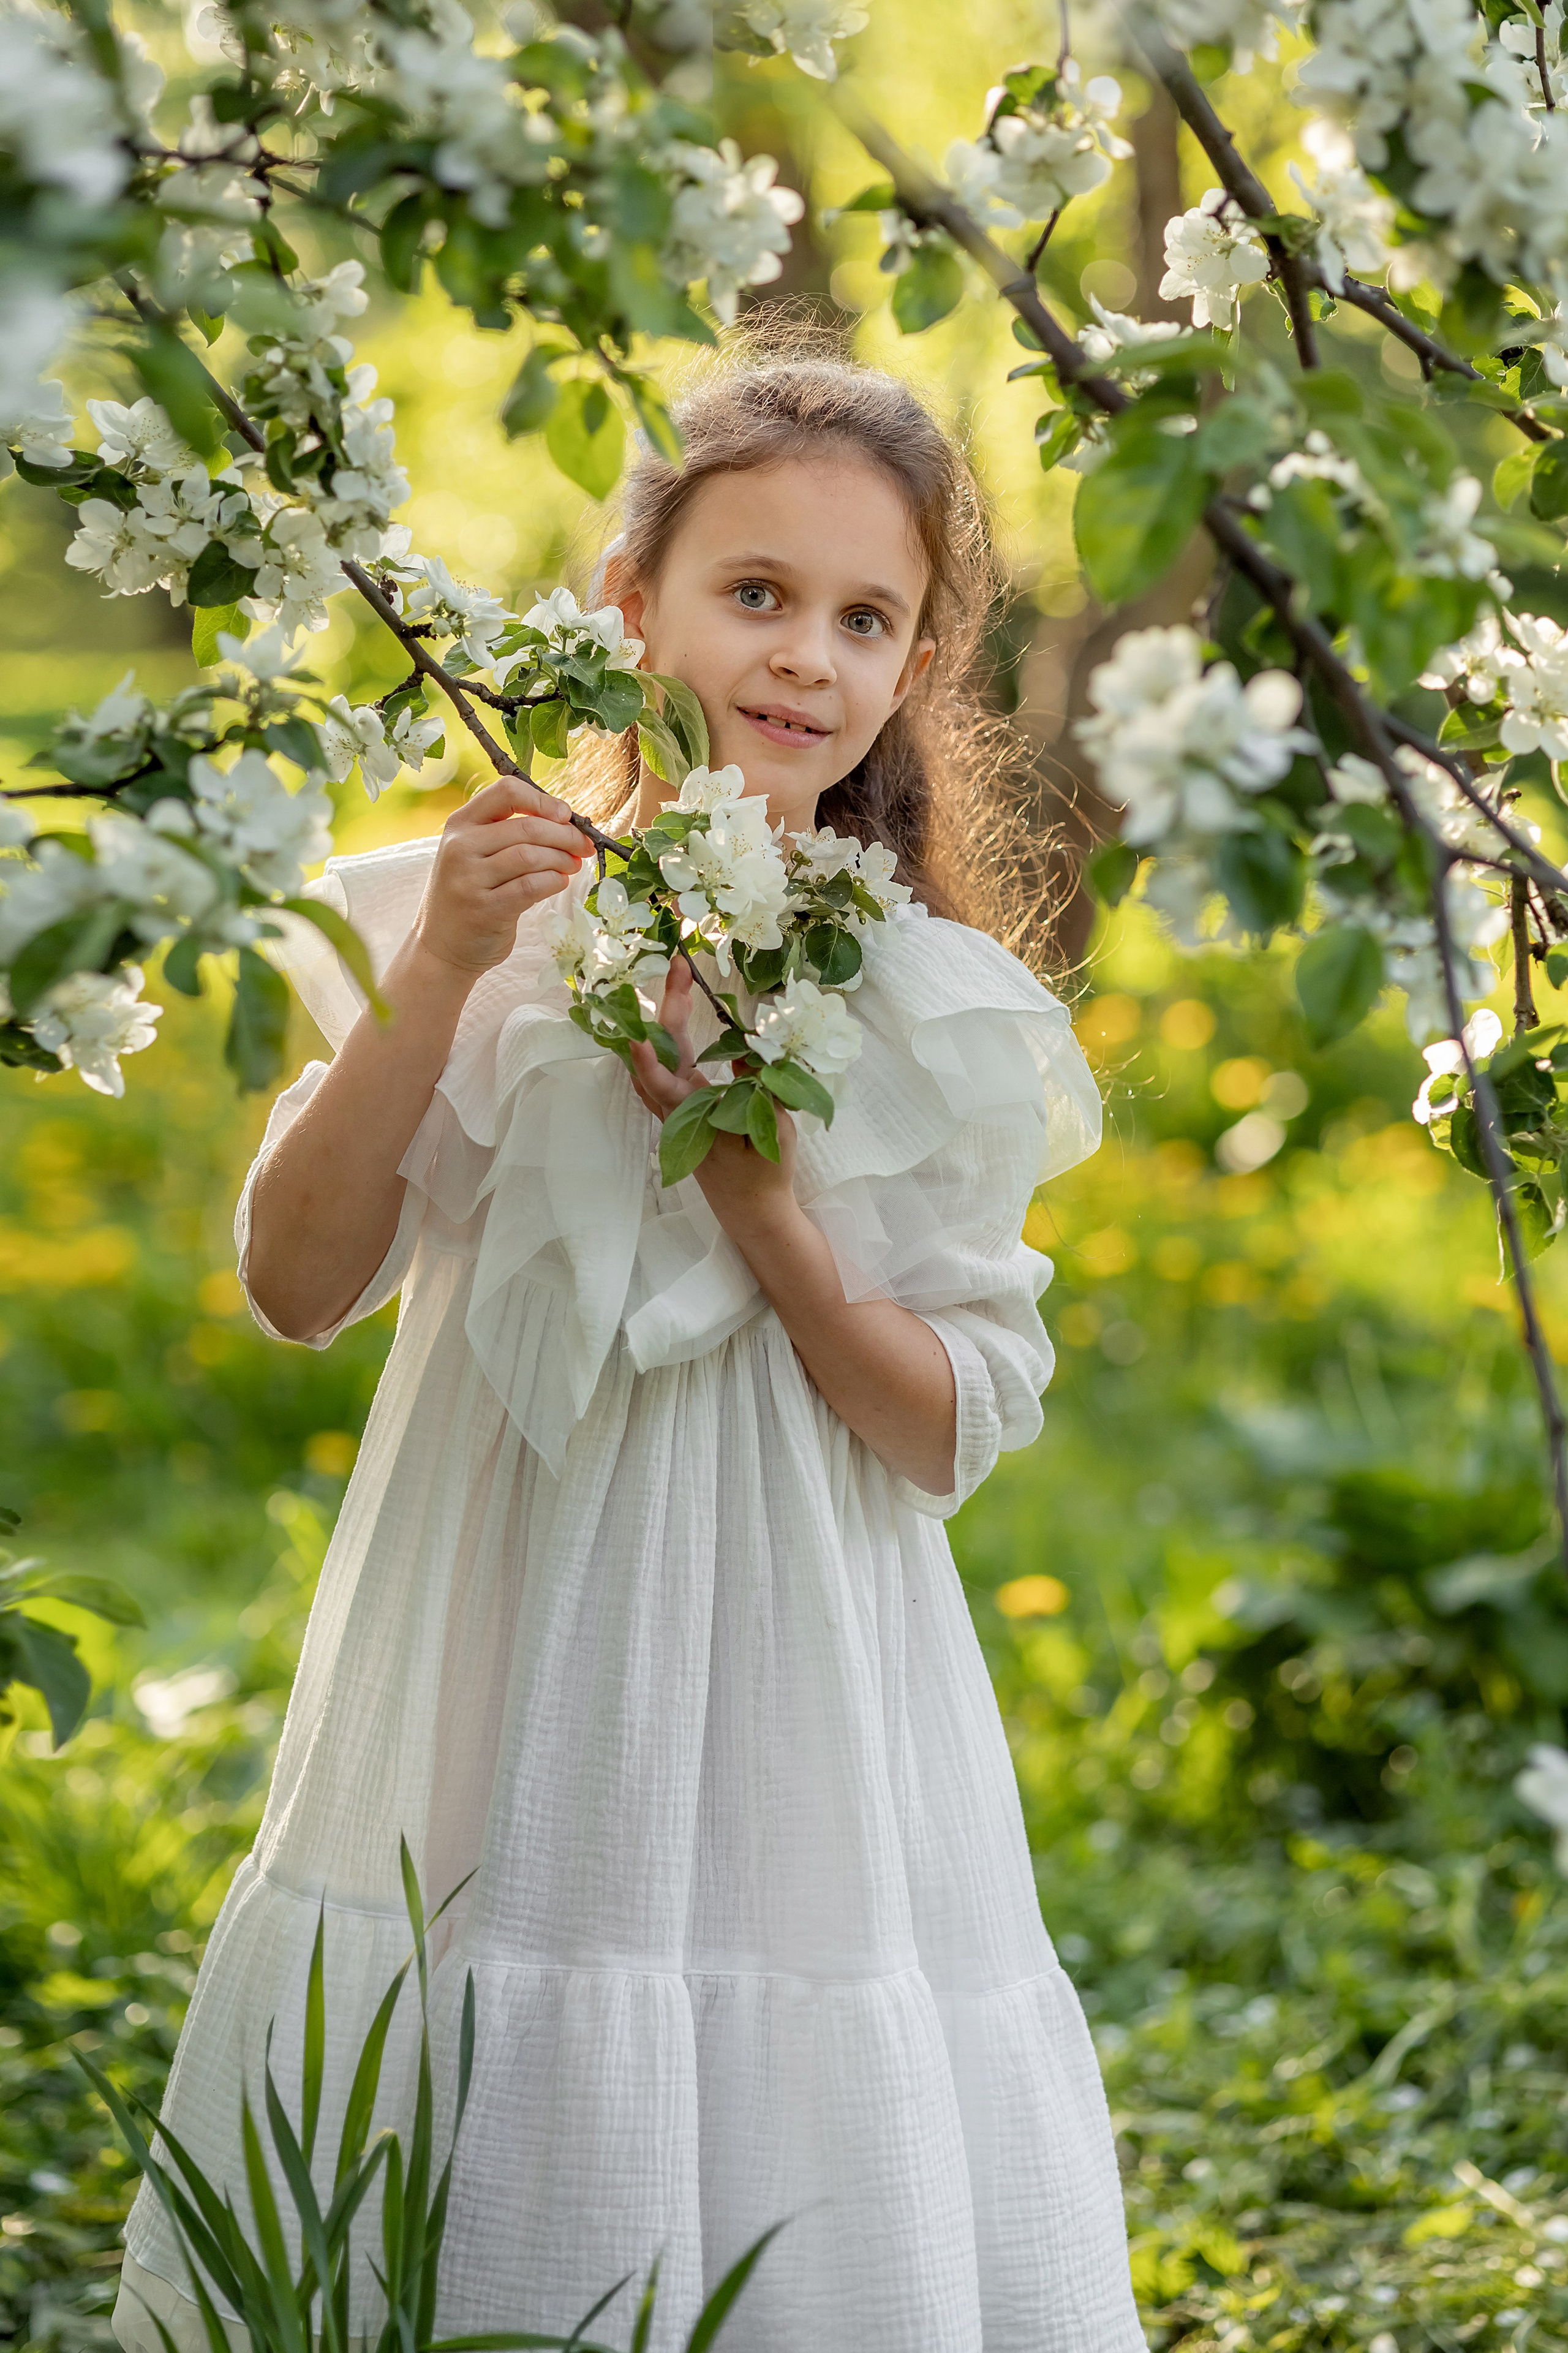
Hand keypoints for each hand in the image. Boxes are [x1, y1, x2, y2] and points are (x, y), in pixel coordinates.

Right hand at [412, 775, 587, 978]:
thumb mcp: (474, 854)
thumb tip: (568, 824)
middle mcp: (460, 847)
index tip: (566, 815)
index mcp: (460, 824)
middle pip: (527, 827)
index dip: (543, 800)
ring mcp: (470, 879)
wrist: (441, 947)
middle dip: (565, 835)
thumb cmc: (469, 895)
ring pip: (531, 856)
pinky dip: (553, 882)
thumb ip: (509, 834)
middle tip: (582, 846)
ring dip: (562, 860)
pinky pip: (530, 887)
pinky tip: (559, 882)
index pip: (506, 792)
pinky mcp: (485, 909)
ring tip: (572, 866)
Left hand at [626, 957, 798, 1230]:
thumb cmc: (764, 1175)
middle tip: (680, 964)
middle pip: (659, 1052)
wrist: (754, 1211)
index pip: (660, 1082)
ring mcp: (677, 1107)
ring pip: (658, 1057)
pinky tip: (674, 1018)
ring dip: (664, 1017)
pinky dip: (668, 1039)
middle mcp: (675, 1108)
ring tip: (676, 977)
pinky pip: (668, 1066)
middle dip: (668, 1005)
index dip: (646, 1058)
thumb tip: (744, 1053)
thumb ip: (758, 1092)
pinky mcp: (686, 1107)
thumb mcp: (771, 1133)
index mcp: (692, 1116)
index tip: (633, 1032)